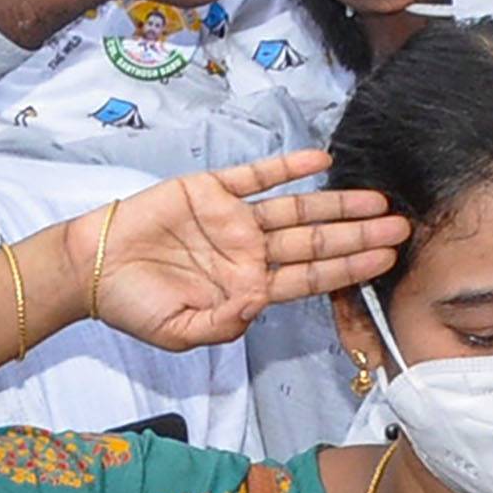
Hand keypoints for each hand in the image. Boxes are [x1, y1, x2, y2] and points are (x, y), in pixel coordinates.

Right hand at [72, 153, 402, 350]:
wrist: (89, 267)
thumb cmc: (131, 305)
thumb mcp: (177, 332)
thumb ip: (220, 326)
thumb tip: (254, 307)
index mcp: (247, 288)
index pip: (311, 278)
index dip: (350, 269)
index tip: (386, 262)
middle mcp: (249, 252)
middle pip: (316, 242)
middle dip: (360, 236)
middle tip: (402, 228)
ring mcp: (233, 221)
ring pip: (297, 209)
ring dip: (337, 203)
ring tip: (376, 200)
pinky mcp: (211, 191)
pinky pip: (257, 177)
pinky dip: (287, 167)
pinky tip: (319, 160)